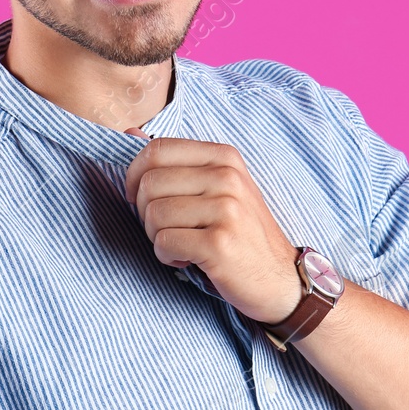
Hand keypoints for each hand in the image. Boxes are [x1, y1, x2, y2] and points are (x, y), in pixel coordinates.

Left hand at [122, 129, 303, 324]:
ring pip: (154, 214)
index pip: (156, 150)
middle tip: (167, 228)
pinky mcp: (220, 243)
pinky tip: (187, 259)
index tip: (139, 197)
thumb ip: (174, 160)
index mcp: (224, 157)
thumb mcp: (215, 187)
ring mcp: (226, 209)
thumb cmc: (239, 232)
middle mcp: (227, 177)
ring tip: (181, 244)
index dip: (134, 175)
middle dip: (144, 212)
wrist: (279, 277)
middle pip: (149, 183)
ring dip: (156, 237)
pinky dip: (167, 256)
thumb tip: (129, 131)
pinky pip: (164, 243)